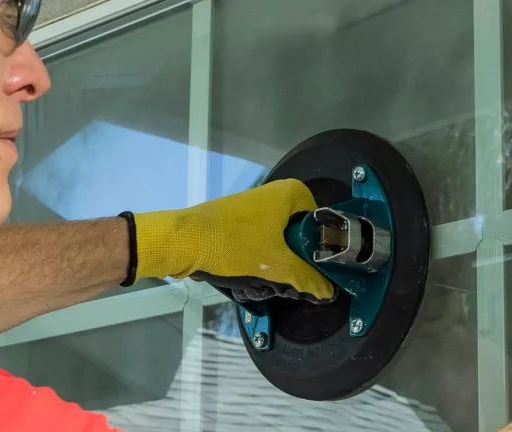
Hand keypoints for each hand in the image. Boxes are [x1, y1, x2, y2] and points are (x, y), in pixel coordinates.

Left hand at [132, 179, 333, 301]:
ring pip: (278, 238)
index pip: (320, 223)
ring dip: (276, 259)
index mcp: (289, 193)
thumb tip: (328, 291)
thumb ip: (306, 278)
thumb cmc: (233, 244)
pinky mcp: (235, 219)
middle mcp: (273, 193)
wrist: (183, 241)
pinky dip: (259, 255)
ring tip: (272, 279)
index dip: (319, 247)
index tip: (315, 268)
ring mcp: (252, 206)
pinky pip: (259, 238)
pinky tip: (252, 272)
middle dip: (296, 257)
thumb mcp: (275, 265)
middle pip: (299, 232)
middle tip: (294, 278)